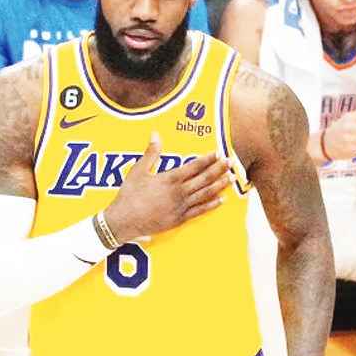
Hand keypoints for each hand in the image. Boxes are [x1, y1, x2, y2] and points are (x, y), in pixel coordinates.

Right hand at [102, 132, 229, 242]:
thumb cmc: (129, 195)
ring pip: (205, 194)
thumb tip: (155, 134)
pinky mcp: (179, 219)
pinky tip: (221, 200)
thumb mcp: (138, 171)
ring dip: (219, 185)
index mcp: (170, 179)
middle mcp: (179, 192)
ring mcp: (181, 206)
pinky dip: (211, 205)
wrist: (124, 221)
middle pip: (204, 178)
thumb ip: (150, 153)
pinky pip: (199, 211)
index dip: (208, 159)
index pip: (194, 166)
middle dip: (219, 169)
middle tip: (232, 162)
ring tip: (231, 177)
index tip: (218, 152)